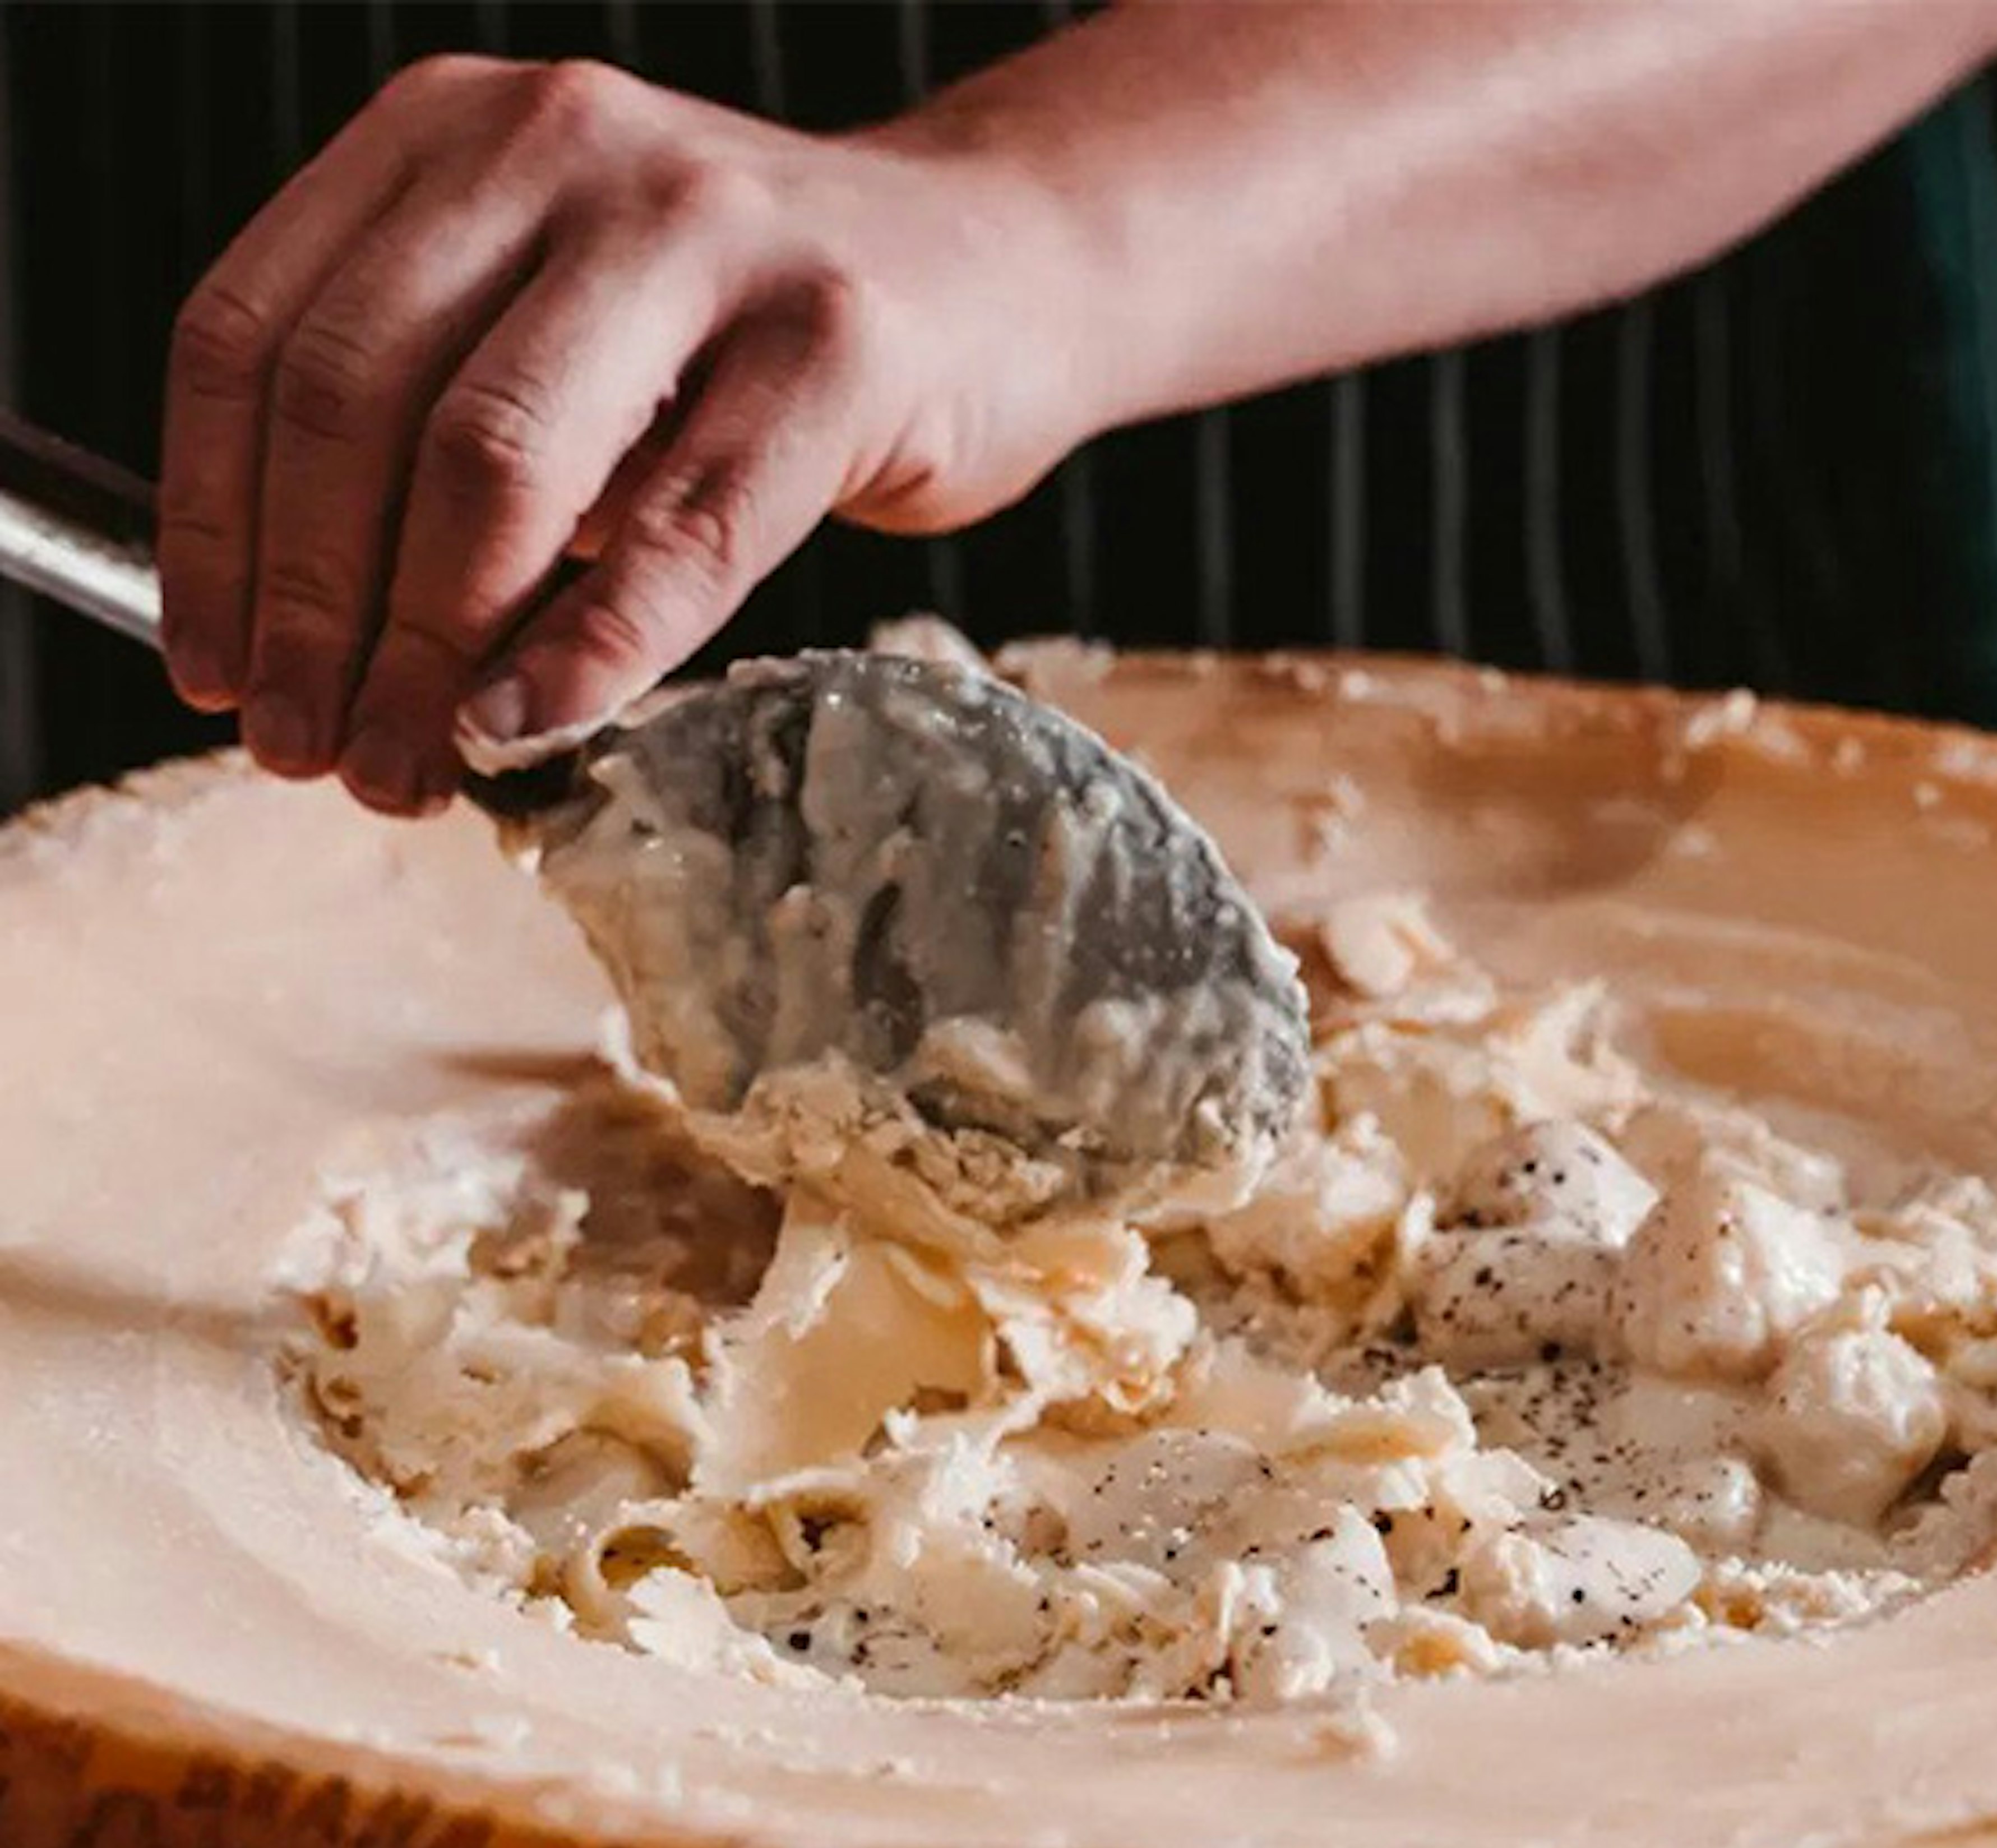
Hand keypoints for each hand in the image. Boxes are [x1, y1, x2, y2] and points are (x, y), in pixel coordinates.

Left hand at [159, 56, 1095, 813]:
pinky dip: (588, 648)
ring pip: (500, 461)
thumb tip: (308, 644)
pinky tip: (530, 724)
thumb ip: (439, 432)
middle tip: (307, 751)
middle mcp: (561, 147)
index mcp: (452, 136)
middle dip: (316, 613)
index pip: (257, 332)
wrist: (991, 273)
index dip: (210, 528)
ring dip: (429, 649)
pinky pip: (681, 529)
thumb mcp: (561, 336)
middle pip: (360, 403)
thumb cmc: (749, 340)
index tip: (212, 673)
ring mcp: (705, 230)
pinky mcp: (836, 340)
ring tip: (407, 766)